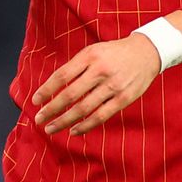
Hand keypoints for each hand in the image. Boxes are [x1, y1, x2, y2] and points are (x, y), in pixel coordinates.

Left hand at [30, 34, 160, 135]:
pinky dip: (85, 125)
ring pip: (84, 108)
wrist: (146, 52)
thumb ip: (75, 67)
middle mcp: (100, 71)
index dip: (46, 90)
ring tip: (51, 128)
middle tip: (38, 119)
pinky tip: (73, 131)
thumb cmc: (113, 53)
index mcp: (89, 56)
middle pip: (70, 95)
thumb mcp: (92, 51)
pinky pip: (101, 116)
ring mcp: (113, 86)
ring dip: (64, 121)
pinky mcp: (124, 99)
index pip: (62, 76)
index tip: (35, 101)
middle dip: (51, 109)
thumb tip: (52, 88)